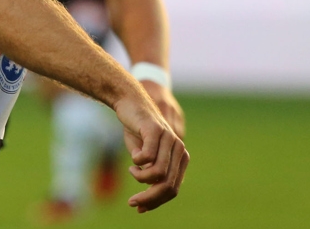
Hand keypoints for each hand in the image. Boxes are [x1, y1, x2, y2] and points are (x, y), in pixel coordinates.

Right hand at [114, 90, 189, 212]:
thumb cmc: (136, 129)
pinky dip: (137, 163)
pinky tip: (133, 158)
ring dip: (141, 178)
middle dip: (149, 199)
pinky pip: (147, 158)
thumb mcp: (145, 155)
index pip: (173, 188)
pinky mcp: (156, 130)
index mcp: (180, 156)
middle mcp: (179, 147)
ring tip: (132, 170)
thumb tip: (148, 201)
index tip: (140, 208)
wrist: (129, 101)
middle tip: (132, 203)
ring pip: (158, 174)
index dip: (157, 202)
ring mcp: (169, 138)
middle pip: (167, 185)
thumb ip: (151, 173)